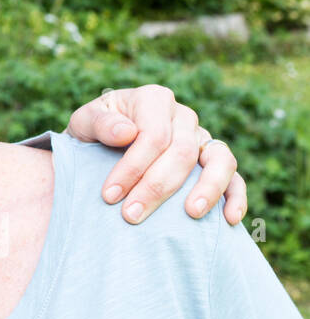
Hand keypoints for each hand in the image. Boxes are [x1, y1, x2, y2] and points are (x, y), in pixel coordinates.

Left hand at [66, 85, 245, 225]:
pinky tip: (229, 219)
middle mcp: (182, 116)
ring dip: (207, 189)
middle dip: (156, 187)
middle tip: (131, 215)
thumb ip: (99, 123)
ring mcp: (202, 138)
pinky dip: (235, 196)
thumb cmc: (94, 132)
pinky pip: (234, 177)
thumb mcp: (84, 122)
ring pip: (220, 159)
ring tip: (191, 214)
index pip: (152, 136)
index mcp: (153, 99)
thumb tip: (127, 132)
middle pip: (181, 152)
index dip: (132, 167)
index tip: (110, 196)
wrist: (102, 144)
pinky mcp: (214, 161)